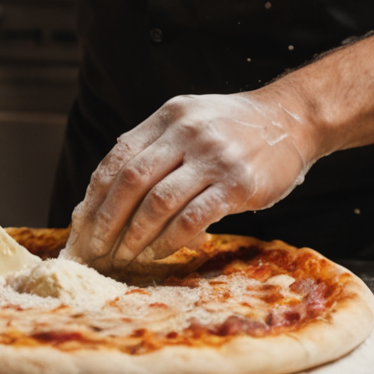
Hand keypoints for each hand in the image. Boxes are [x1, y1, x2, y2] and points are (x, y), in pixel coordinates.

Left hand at [65, 91, 314, 266]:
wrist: (292, 119)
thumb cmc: (236, 127)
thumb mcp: (192, 119)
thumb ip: (156, 146)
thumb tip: (108, 191)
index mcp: (169, 116)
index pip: (118, 156)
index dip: (95, 194)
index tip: (81, 223)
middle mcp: (187, 132)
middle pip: (131, 180)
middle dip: (106, 220)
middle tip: (95, 248)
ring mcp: (212, 157)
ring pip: (157, 202)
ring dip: (134, 235)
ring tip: (123, 256)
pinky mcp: (236, 184)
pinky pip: (191, 218)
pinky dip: (169, 240)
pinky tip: (158, 253)